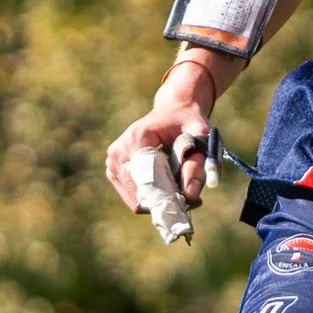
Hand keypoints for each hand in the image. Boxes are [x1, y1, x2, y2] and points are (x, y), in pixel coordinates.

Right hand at [107, 56, 221, 211]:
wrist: (173, 111)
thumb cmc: (187, 123)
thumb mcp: (200, 137)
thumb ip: (197, 163)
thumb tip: (190, 195)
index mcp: (136, 139)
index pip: (148, 181)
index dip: (171, 196)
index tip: (195, 201)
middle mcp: (118, 151)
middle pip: (141, 195)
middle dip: (167, 201)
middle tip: (193, 198)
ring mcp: (112, 162)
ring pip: (137, 200)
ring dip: (161, 201)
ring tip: (183, 189)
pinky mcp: (114, 171)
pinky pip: (134, 197)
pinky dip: (153, 198)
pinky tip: (170, 187)